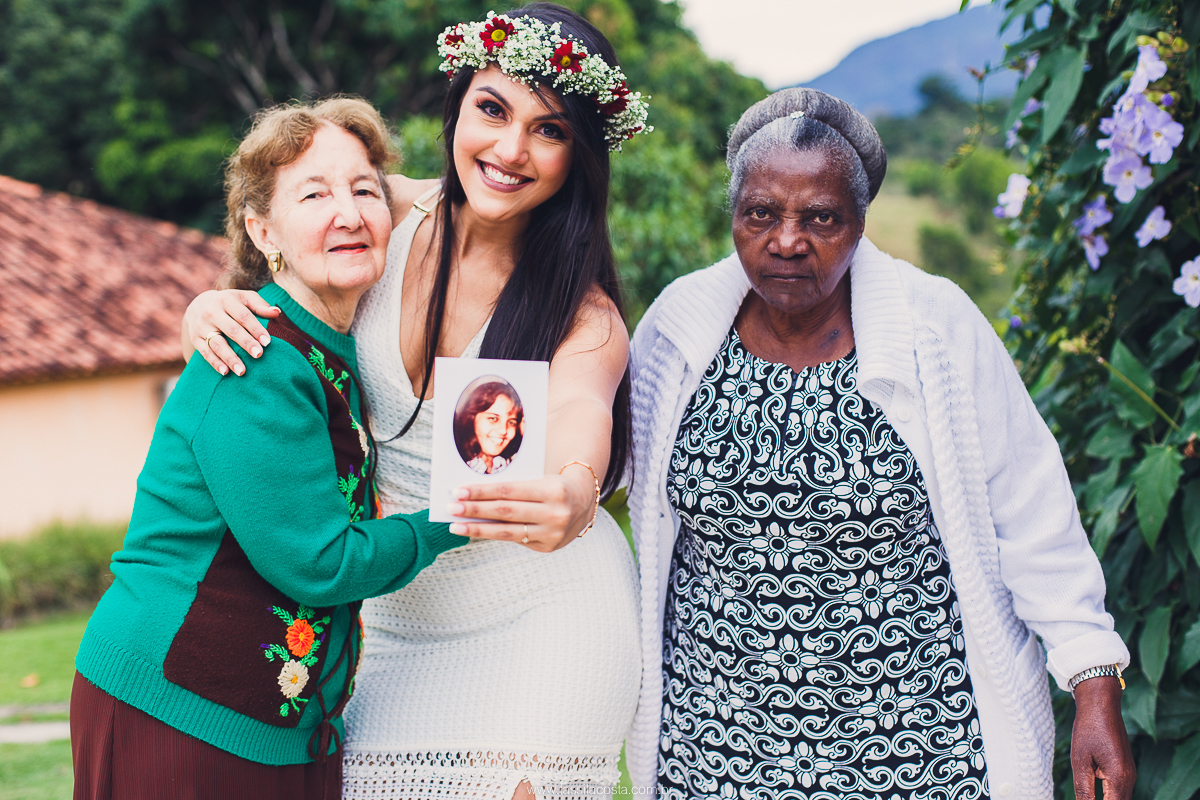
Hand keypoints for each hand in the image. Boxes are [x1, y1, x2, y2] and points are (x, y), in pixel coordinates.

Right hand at [183, 290, 279, 375]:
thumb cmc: (230, 303)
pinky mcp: (195, 338)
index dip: (256, 329)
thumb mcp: (244, 298)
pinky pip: (205, 352)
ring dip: (230, 358)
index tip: (267, 342)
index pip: (243, 315)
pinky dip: (215, 363)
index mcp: (226, 300)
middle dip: (245, 343)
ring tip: (242, 371)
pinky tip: (225, 372)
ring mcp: (201, 326)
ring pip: (217, 344)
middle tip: (258, 355)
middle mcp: (211, 312)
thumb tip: (277, 312)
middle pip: (231, 330)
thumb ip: (260, 305)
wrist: (199, 305)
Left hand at [446, 470, 596, 551]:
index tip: (458, 491)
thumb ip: (514, 488)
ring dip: (478, 529)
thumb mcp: (540, 479)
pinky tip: (477, 532)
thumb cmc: (553, 485)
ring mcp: (552, 533)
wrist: (585, 503)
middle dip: (475, 510)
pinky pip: (515, 540)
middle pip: (506, 512)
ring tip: (456, 525)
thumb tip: (476, 496)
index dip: (482, 492)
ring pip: (507, 532)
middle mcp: (555, 513)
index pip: (509, 491)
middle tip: (451, 507)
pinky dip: (494, 535)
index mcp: (553, 490)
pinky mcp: (548, 547)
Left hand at [1071, 676, 1134, 799]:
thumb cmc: (1089, 728)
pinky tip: (1094, 790)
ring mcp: (1129, 773)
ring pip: (1119, 798)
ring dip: (1106, 799)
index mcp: (1119, 777)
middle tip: (1084, 798)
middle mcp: (1129, 778)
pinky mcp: (1125, 768)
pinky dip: (1108, 794)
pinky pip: (1119, 789)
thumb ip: (1084, 788)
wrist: (1101, 704)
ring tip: (1088, 795)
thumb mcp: (1080, 760)